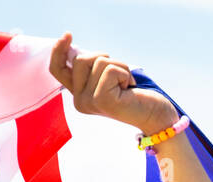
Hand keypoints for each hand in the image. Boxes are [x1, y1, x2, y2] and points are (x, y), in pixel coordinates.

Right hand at [48, 32, 177, 134]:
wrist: (155, 116)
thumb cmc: (136, 95)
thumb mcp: (109, 78)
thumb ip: (91, 67)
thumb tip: (72, 48)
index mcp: (79, 95)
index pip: (57, 69)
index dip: (58, 50)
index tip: (68, 34)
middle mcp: (80, 101)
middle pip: (81, 59)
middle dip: (105, 59)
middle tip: (120, 77)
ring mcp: (89, 102)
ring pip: (98, 61)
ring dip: (119, 66)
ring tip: (127, 84)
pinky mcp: (101, 100)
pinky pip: (110, 69)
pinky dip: (125, 73)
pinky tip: (130, 89)